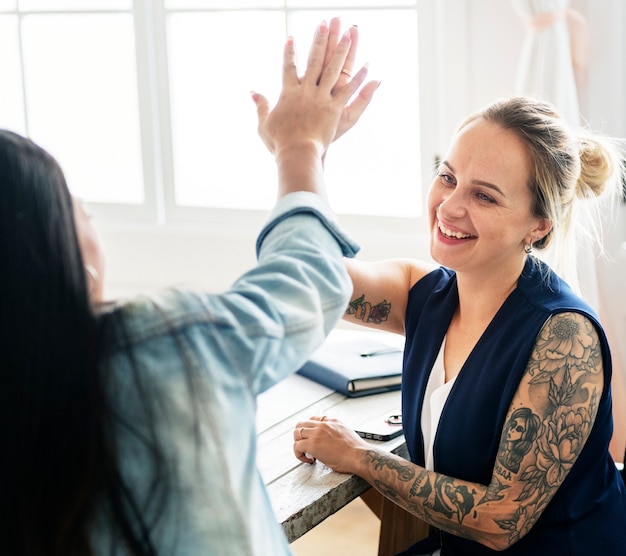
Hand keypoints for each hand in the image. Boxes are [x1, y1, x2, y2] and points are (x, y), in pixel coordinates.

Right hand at [253, 20, 377, 158]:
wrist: (296, 152)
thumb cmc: (279, 142)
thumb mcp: (264, 124)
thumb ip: (261, 106)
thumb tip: (252, 92)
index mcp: (288, 93)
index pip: (289, 68)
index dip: (289, 53)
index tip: (291, 39)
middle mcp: (306, 91)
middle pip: (314, 60)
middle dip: (320, 40)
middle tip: (325, 24)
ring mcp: (321, 98)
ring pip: (333, 69)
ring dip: (342, 50)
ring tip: (349, 33)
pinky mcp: (334, 108)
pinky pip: (348, 90)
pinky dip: (358, 78)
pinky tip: (366, 65)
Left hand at [293, 415, 368, 473]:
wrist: (359, 456)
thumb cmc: (355, 450)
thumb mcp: (345, 432)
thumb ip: (334, 432)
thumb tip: (328, 441)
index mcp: (332, 421)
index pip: (313, 419)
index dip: (309, 429)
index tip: (311, 438)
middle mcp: (323, 424)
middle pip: (301, 424)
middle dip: (300, 435)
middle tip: (305, 446)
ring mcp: (317, 433)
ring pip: (296, 433)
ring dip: (298, 443)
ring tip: (306, 453)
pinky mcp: (312, 444)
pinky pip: (297, 446)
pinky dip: (299, 454)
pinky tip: (308, 460)